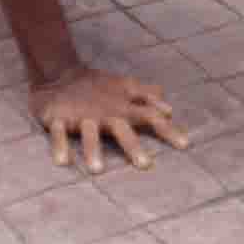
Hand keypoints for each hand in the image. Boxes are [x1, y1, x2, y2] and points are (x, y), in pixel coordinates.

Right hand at [31, 65, 188, 174]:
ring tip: (98, 171)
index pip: (150, 116)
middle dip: (132, 145)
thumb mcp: (125, 87)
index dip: (168, 130)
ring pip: (88, 133)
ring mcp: (81, 115)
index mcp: (122, 106)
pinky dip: (59, 145)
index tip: (185, 145)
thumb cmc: (98, 86)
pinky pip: (58, 132)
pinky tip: (62, 162)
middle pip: (121, 129)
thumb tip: (170, 111)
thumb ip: (147, 98)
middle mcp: (105, 112)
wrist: (58, 73)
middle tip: (144, 165)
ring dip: (93, 150)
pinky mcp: (58, 117)